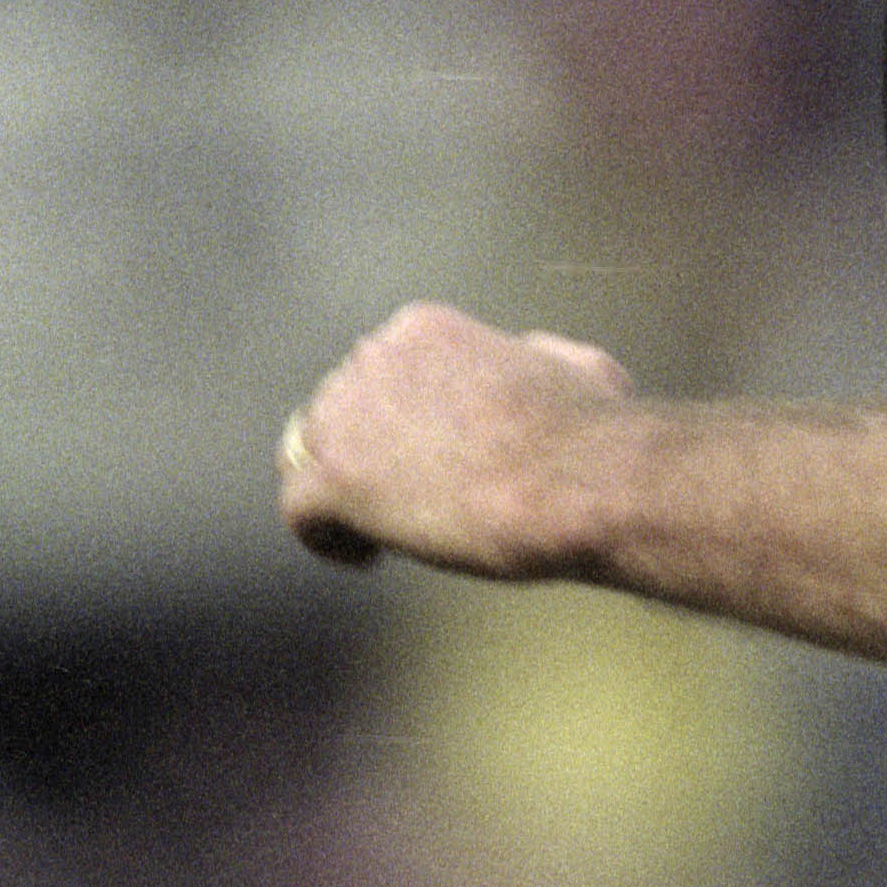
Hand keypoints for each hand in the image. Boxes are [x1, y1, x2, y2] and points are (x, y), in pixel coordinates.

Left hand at [276, 303, 632, 576]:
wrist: (577, 477)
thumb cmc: (588, 427)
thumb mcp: (572, 360)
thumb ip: (535, 355)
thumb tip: (531, 358)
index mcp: (421, 331)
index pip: (377, 371)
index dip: (393, 418)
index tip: (424, 455)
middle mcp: (373, 361)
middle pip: (336, 408)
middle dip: (361, 451)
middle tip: (399, 495)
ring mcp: (348, 419)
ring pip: (307, 453)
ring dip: (336, 490)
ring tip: (375, 530)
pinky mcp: (337, 481)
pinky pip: (298, 510)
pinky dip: (324, 537)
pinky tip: (365, 555)